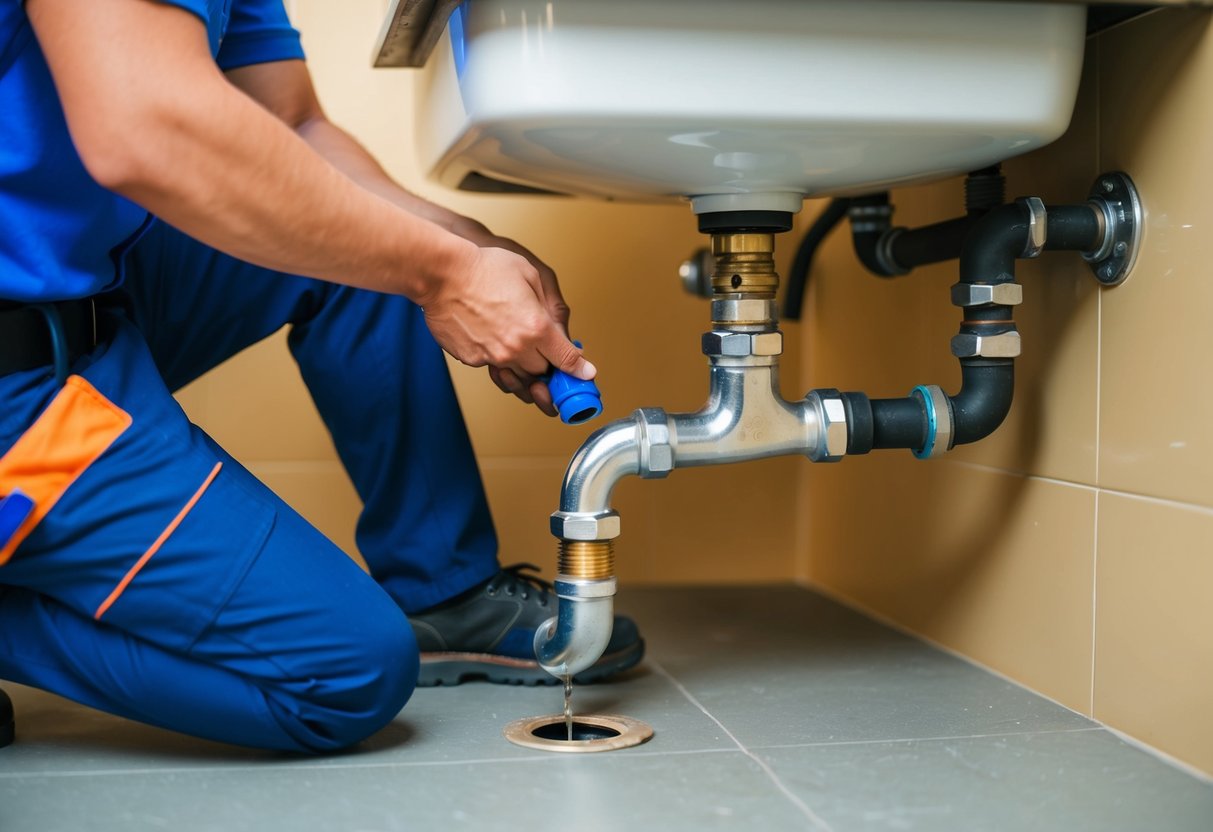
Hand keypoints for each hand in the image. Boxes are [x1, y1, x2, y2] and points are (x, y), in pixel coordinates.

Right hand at [448, 218, 574, 415]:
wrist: (442, 274)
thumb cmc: (484, 268)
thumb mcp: (530, 276)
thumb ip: (549, 307)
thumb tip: (560, 330)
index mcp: (536, 327)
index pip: (566, 359)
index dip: (578, 368)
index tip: (584, 374)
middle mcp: (517, 347)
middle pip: (542, 372)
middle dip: (545, 361)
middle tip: (542, 347)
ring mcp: (493, 356)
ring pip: (517, 375)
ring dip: (522, 363)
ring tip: (514, 339)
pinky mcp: (472, 359)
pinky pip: (492, 365)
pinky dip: (496, 356)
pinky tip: (490, 333)